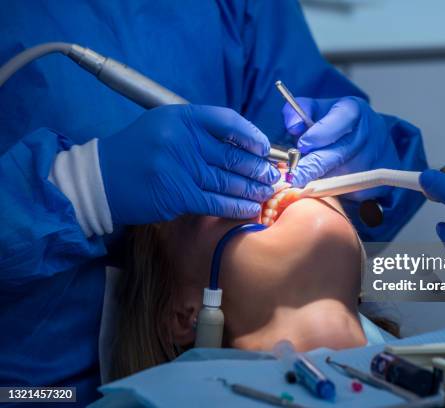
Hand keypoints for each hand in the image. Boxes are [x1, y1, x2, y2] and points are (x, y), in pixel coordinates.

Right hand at [98, 104, 279, 224]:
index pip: (227, 121)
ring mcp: (180, 167)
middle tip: (271, 176)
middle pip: (232, 154)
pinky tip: (250, 209)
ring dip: (251, 189)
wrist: (103, 179)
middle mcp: (182, 139)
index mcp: (182, 117)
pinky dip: (236, 207)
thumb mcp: (165, 127)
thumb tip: (242, 145)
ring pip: (227, 180)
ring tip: (265, 192)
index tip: (264, 148)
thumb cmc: (138, 152)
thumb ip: (199, 131)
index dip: (251, 135)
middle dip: (257, 168)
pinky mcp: (177, 194)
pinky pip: (216, 202)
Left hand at [283, 96, 399, 199]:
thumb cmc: (338, 125)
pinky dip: (339, 191)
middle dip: (314, 166)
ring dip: (325, 180)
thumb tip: (293, 125)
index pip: (340, 120)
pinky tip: (328, 186)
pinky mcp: (382, 179)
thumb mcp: (320, 110)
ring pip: (347, 174)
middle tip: (294, 176)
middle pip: (341, 152)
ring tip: (308, 180)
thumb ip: (301, 111)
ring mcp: (379, 156)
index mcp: (355, 110)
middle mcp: (371, 132)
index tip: (301, 145)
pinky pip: (356, 190)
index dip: (319, 134)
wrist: (371, 139)